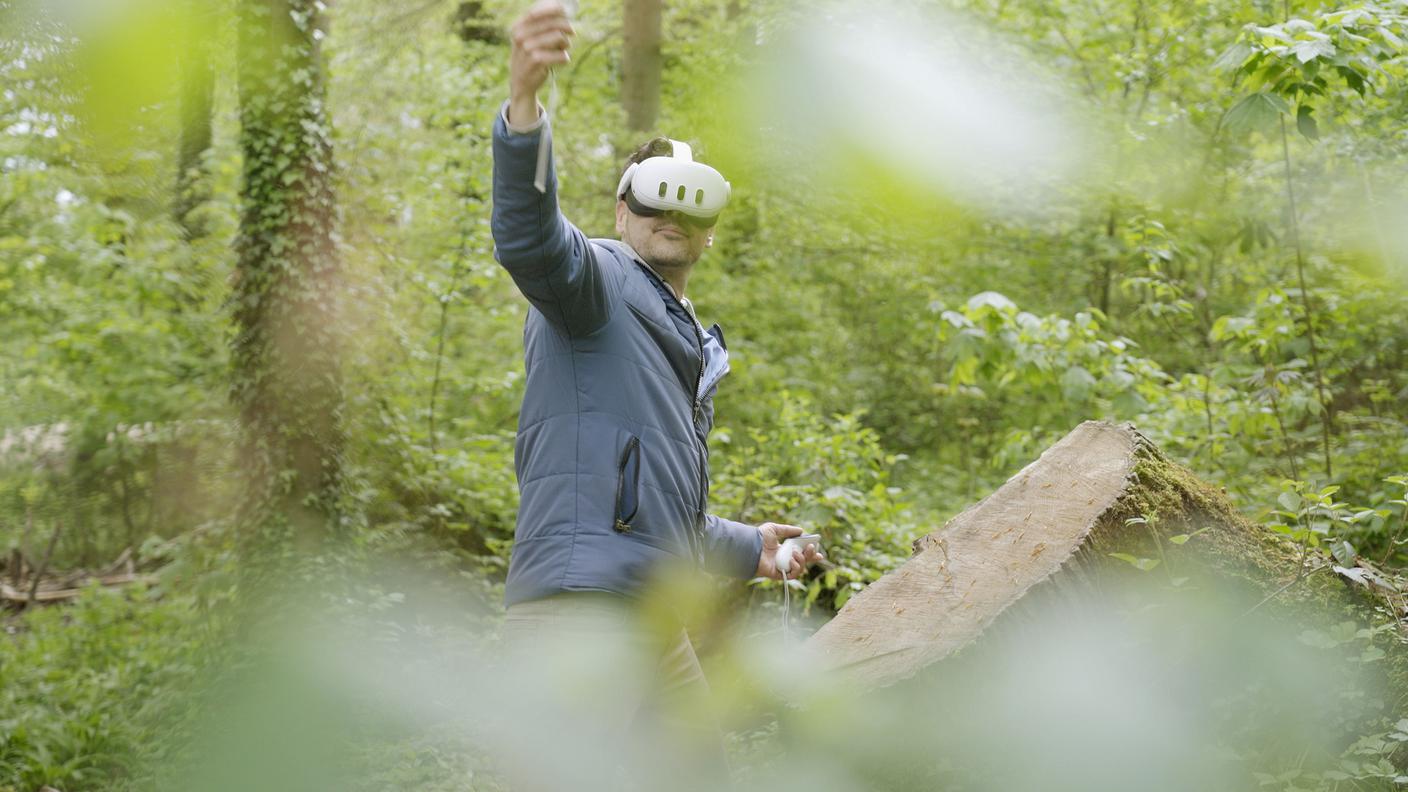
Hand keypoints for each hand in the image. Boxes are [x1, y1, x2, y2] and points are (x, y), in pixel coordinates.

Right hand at [508, 0, 575, 124]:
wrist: (521, 83)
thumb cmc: (530, 57)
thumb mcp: (530, 39)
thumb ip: (542, 25)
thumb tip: (562, 11)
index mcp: (518, 26)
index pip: (538, 11)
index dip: (555, 9)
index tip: (565, 13)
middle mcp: (521, 35)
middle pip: (552, 22)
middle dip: (566, 27)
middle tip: (572, 33)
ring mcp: (528, 48)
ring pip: (559, 36)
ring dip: (565, 44)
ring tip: (563, 50)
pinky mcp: (537, 61)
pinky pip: (561, 55)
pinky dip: (564, 58)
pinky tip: (562, 61)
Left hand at [754, 523, 823, 580]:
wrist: (750, 546)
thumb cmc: (759, 537)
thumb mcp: (774, 529)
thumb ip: (788, 530)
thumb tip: (802, 530)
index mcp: (783, 550)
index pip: (800, 552)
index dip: (810, 552)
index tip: (817, 549)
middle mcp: (784, 559)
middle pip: (803, 561)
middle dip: (810, 556)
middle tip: (812, 548)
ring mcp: (782, 567)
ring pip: (800, 568)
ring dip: (802, 560)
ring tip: (796, 553)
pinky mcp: (779, 574)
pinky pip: (792, 574)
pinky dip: (795, 568)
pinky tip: (792, 560)